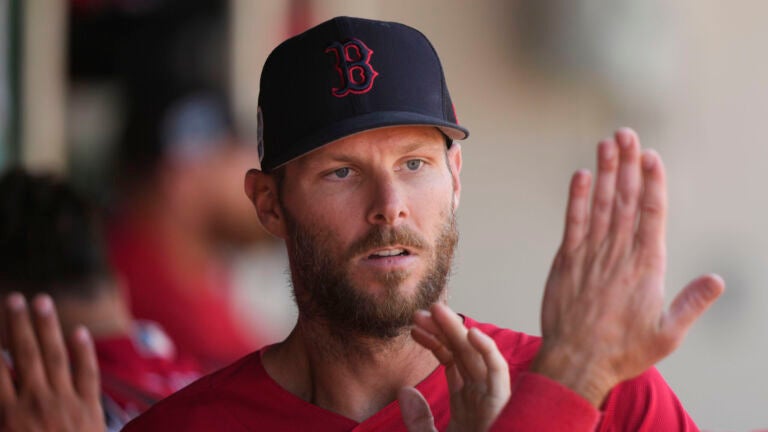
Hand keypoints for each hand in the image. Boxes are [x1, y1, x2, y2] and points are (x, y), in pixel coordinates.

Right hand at [0, 293, 104, 431]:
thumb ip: (4, 417)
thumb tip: (3, 395)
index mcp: (10, 416)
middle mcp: (37, 402)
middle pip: (25, 354)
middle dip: (19, 324)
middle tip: (15, 298)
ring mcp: (66, 401)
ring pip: (55, 356)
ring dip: (48, 327)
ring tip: (42, 301)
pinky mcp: (90, 406)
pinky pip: (87, 373)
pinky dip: (83, 351)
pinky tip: (79, 331)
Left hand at [400, 303, 509, 431]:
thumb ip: (418, 420)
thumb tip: (404, 391)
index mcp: (467, 403)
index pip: (451, 362)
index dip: (434, 341)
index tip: (413, 328)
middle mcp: (481, 397)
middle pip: (462, 354)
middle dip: (443, 329)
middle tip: (421, 311)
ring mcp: (492, 400)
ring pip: (477, 357)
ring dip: (459, 331)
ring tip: (438, 310)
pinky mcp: (502, 406)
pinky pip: (499, 375)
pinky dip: (488, 353)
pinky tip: (471, 334)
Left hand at [533, 128, 723, 405]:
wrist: (576, 363)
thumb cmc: (623, 351)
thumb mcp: (667, 335)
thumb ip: (691, 304)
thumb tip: (718, 280)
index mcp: (646, 268)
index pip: (652, 215)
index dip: (653, 183)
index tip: (652, 156)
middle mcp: (618, 255)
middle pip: (626, 201)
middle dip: (628, 165)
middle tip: (627, 133)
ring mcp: (590, 255)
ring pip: (600, 205)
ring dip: (605, 172)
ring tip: (608, 143)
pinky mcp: (566, 261)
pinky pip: (572, 222)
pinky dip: (576, 198)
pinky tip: (581, 175)